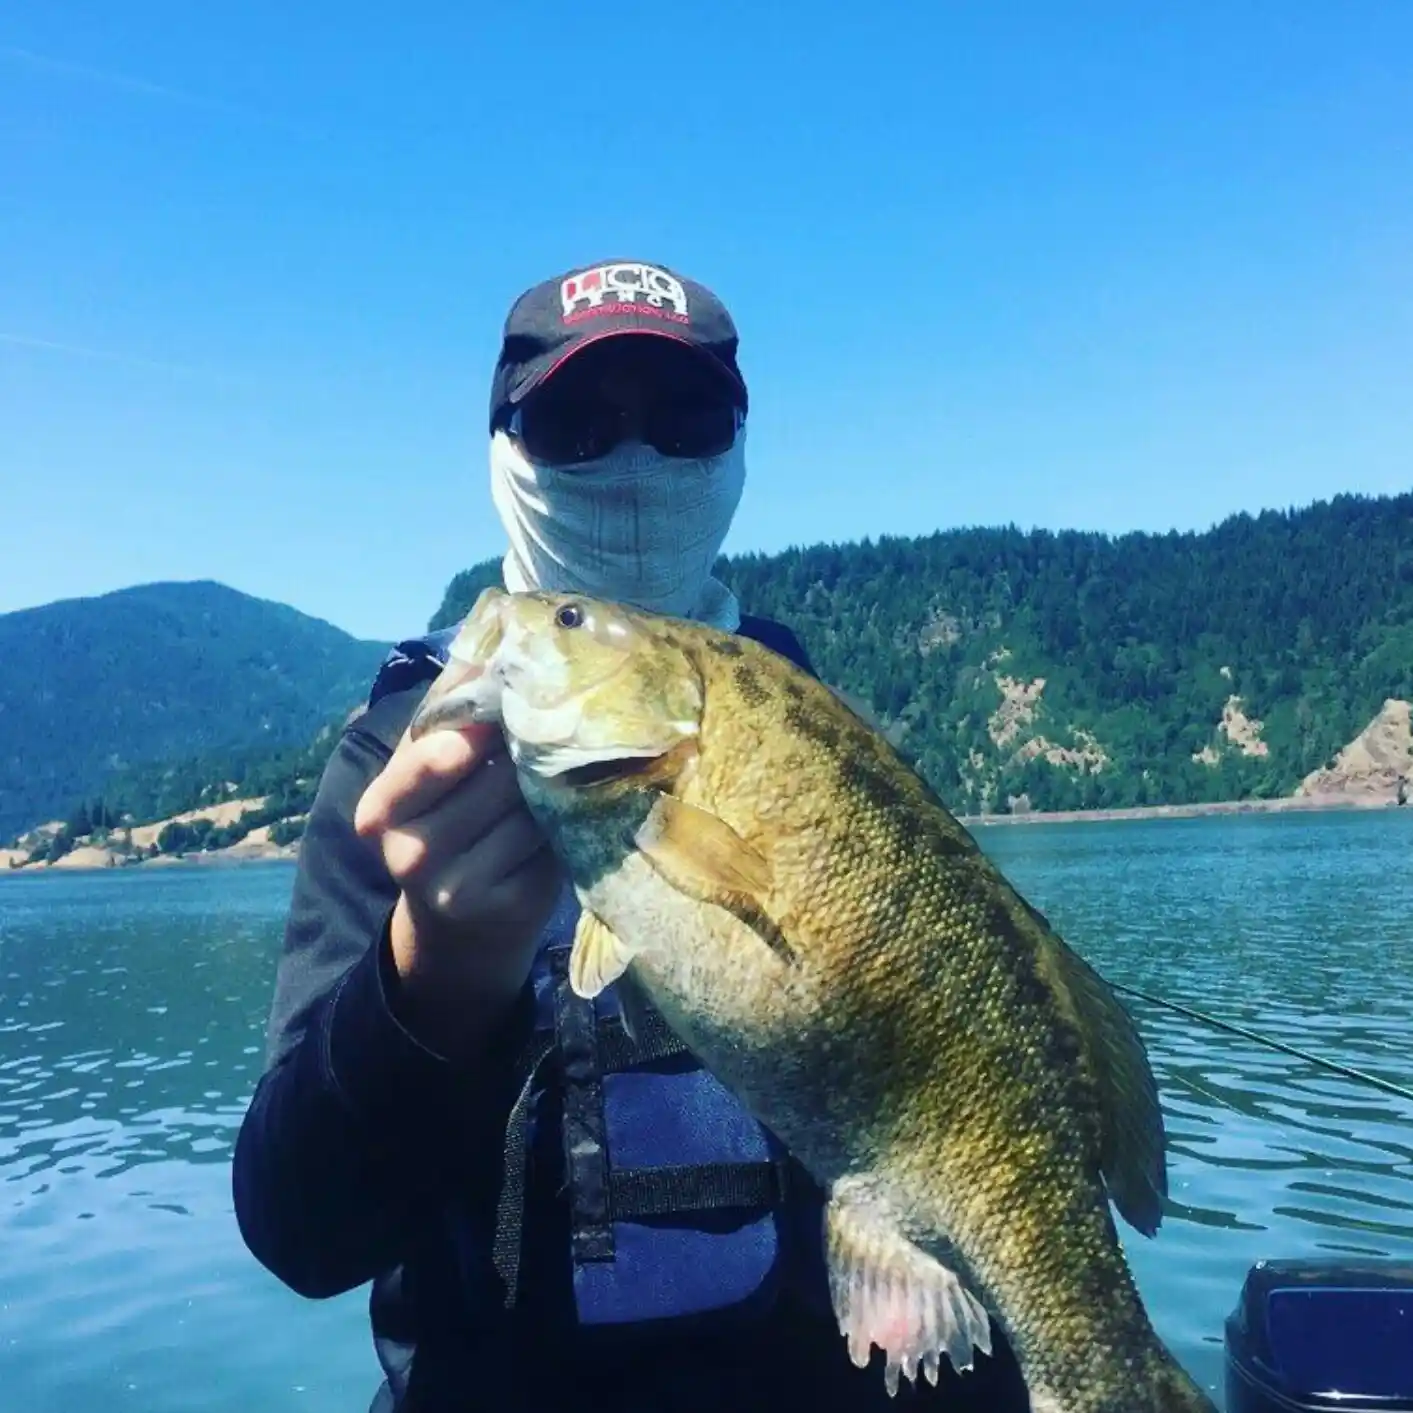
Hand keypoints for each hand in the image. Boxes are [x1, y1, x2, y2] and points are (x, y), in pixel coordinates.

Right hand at [354, 720, 561, 1054]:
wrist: (460, 925)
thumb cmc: (445, 823)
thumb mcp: (426, 773)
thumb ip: (448, 716)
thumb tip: (491, 642)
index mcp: (379, 811)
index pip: (433, 756)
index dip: (479, 727)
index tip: (508, 707)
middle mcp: (411, 855)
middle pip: (495, 778)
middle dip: (525, 753)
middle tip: (543, 738)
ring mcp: (460, 888)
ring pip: (530, 807)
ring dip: (549, 786)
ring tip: (548, 778)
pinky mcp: (510, 906)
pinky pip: (553, 840)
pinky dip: (563, 822)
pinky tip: (555, 819)